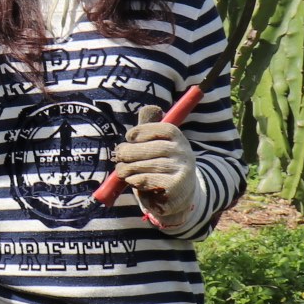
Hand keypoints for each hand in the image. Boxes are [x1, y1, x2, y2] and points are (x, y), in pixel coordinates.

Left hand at [113, 104, 199, 232]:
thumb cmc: (158, 167)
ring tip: (122, 171)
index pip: (161, 129)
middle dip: (128, 152)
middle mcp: (184, 151)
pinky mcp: (176, 186)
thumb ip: (148, 129)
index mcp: (178, 138)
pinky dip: (135, 180)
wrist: (177, 196)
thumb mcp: (154, 145)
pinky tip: (133, 181)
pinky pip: (147, 179)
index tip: (129, 137)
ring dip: (127, 168)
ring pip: (145, 165)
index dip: (141, 131)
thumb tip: (150, 107)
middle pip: (150, 147)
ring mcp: (182, 169)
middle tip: (119, 157)